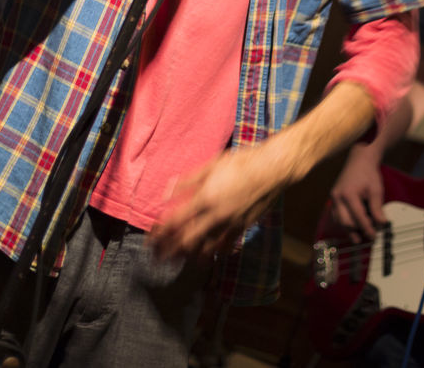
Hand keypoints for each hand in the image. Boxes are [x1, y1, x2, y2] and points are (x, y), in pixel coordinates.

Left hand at [148, 146, 284, 262]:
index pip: (175, 221)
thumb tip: (167, 193)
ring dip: (188, 256)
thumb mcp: (210, 165)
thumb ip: (187, 181)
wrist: (272, 169)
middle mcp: (215, 215)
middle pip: (185, 241)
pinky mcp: (242, 228)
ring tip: (177, 260)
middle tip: (158, 257)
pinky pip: (224, 246)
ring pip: (204, 248)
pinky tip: (206, 255)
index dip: (160, 233)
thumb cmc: (241, 163)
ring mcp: (230, 224)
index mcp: (204, 198)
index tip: (150, 240)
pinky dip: (213, 252)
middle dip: (169, 251)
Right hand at [329, 147, 386, 241]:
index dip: (367, 229)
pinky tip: (353, 226)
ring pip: (339, 221)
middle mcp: (337, 197)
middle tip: (369, 236)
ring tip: (361, 235)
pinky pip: (336, 216)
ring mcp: (333, 198)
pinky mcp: (333, 199)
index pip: (358, 218)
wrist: (359, 161)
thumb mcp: (376, 191)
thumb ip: (377, 209)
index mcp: (348, 194)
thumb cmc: (368, 174)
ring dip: (350, 229)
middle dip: (357, 232)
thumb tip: (381, 224)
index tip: (374, 236)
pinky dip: (344, 223)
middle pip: (346, 223)